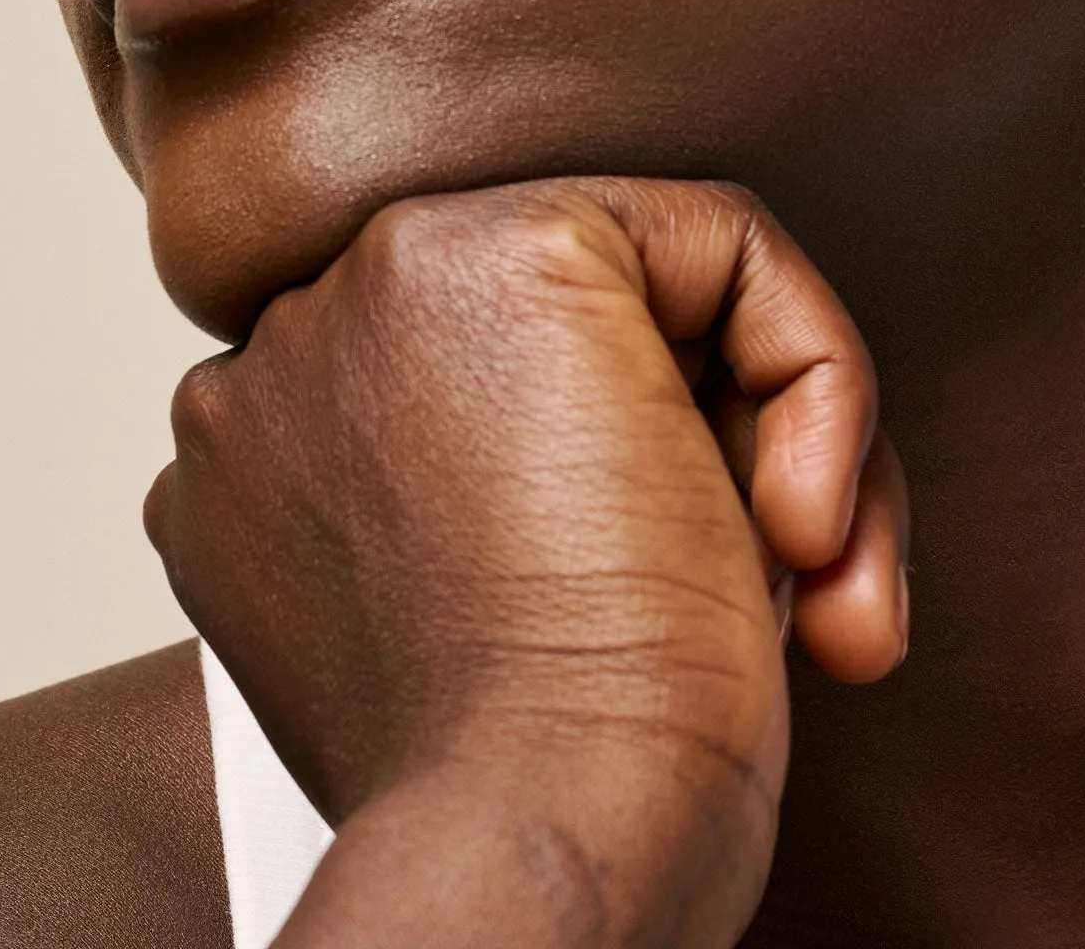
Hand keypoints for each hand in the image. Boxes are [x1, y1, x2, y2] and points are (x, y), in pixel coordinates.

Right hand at [144, 179, 908, 948]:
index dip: (624, 496)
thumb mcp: (473, 605)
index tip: (689, 623)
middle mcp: (296, 344)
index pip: (488, 397)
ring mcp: (391, 281)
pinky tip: (808, 529)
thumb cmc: (527, 775)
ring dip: (774, 444)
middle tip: (790, 604)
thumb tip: (638, 438)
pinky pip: (730, 247)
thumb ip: (485, 483)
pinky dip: (819, 378)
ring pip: (664, 292)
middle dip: (715, 461)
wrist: (533, 836)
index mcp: (265, 450)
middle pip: (578, 338)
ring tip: (808, 591)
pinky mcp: (521, 250)